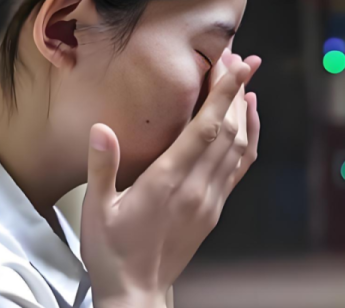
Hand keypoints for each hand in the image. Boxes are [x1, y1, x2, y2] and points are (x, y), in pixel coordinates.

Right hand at [81, 49, 260, 307]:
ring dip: (243, 111)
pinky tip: (247, 122)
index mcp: (167, 182)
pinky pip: (239, 168)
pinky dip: (249, 139)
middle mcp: (196, 188)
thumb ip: (101, 167)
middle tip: (237, 59)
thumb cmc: (113, 251)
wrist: (137, 291)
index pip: (204, 129)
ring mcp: (210, 200)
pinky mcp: (214, 209)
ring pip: (238, 147)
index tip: (235, 65)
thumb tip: (101, 129)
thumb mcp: (96, 210)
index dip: (223, 94)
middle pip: (228, 131)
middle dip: (235, 91)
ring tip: (243, 81)